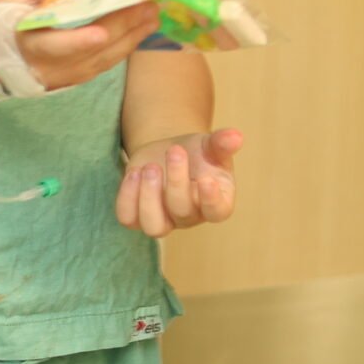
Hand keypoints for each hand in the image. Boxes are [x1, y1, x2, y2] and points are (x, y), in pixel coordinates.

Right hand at [0, 0, 157, 92]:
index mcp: (26, 43)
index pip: (55, 45)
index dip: (78, 40)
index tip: (102, 31)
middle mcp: (45, 67)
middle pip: (90, 52)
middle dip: (122, 29)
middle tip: (148, 7)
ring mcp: (59, 78)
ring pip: (101, 62)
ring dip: (130, 40)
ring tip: (152, 18)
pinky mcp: (68, 81)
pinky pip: (100, 67)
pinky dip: (121, 50)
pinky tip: (137, 34)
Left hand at [115, 129, 243, 236]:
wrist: (170, 152)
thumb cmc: (198, 152)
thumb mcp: (211, 145)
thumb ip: (222, 143)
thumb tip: (235, 136)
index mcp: (216, 202)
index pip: (217, 211)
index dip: (211, 200)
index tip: (206, 179)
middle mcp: (190, 216)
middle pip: (182, 211)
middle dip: (177, 180)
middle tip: (175, 150)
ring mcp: (164, 219)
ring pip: (154, 227)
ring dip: (149, 197)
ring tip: (150, 167)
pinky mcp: (138, 215)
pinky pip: (128, 218)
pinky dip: (127, 197)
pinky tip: (133, 172)